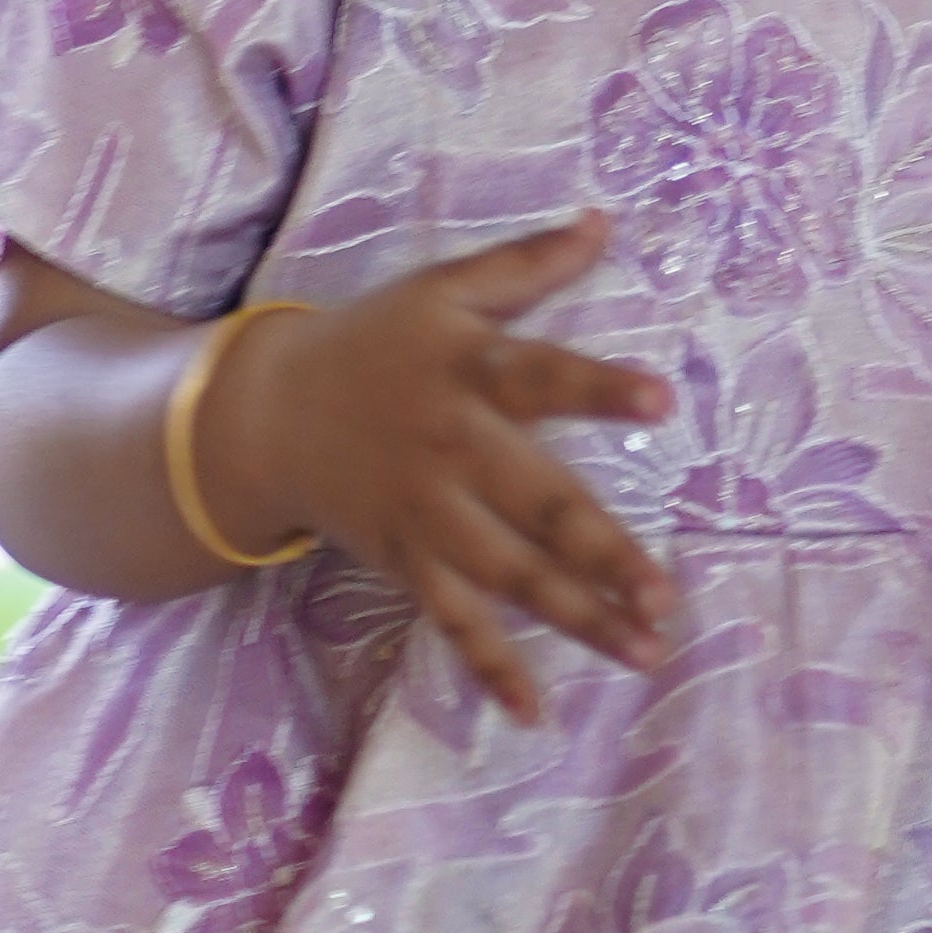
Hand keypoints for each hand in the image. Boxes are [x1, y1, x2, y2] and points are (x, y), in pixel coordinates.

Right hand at [199, 211, 674, 723]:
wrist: (265, 413)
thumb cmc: (374, 343)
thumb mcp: (440, 290)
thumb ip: (524, 264)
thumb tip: (607, 221)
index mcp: (467, 371)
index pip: (540, 376)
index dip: (597, 387)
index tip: (661, 398)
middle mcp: (451, 449)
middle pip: (536, 504)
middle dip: (602, 552)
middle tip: (666, 593)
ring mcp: (427, 516)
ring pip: (508, 576)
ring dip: (577, 617)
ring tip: (647, 651)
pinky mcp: (405, 562)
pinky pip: (452, 622)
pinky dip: (489, 667)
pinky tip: (534, 711)